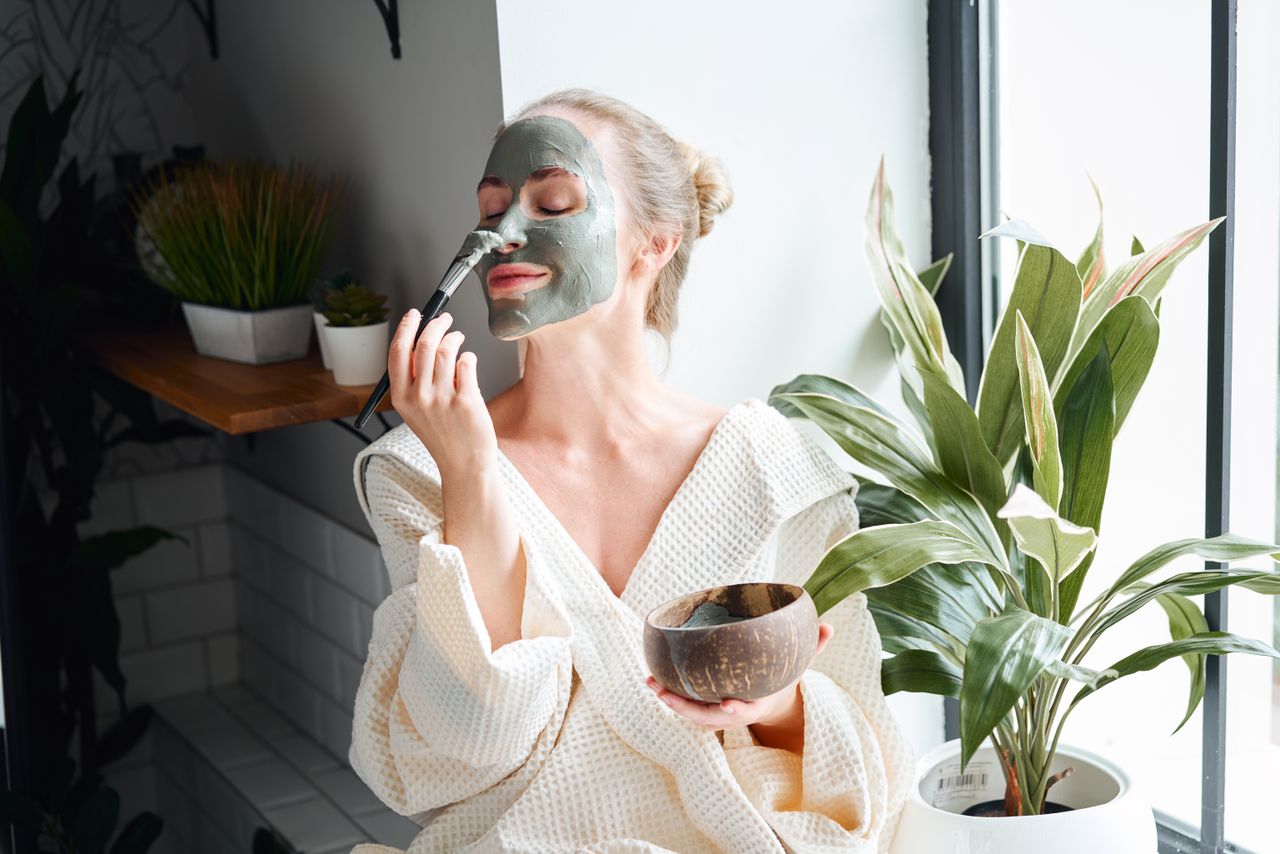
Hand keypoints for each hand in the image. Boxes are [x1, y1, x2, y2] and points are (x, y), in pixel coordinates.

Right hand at [387, 309, 495, 477]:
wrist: (465, 465)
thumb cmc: (443, 435)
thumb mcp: (416, 410)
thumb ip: (414, 380)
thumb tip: (421, 340)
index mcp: (401, 398)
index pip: (397, 352)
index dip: (406, 327)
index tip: (414, 314)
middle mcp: (419, 397)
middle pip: (423, 345)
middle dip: (436, 324)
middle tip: (445, 319)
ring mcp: (442, 399)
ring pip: (446, 350)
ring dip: (454, 338)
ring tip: (458, 339)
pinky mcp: (466, 400)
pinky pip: (467, 363)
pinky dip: (469, 356)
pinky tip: (468, 363)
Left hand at [645, 622, 833, 728]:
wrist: (772, 703)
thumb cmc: (782, 679)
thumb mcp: (798, 667)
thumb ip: (811, 648)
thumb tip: (829, 626)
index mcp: (757, 704)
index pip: (746, 712)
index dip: (736, 710)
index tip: (727, 705)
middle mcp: (735, 713)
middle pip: (708, 718)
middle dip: (685, 708)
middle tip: (663, 691)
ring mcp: (719, 714)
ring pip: (692, 714)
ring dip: (670, 701)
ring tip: (650, 682)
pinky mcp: (707, 709)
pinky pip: (688, 706)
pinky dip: (670, 695)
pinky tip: (653, 679)